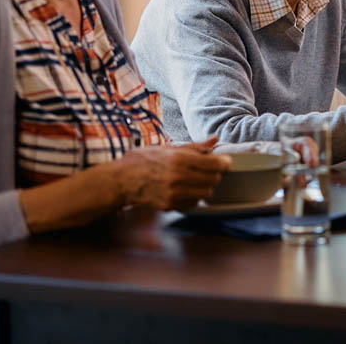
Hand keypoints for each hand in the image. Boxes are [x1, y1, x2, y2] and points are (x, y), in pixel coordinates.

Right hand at [113, 138, 231, 210]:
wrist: (120, 181)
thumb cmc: (143, 160)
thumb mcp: (168, 148)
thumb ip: (194, 146)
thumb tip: (215, 139)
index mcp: (179, 159)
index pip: (215, 164)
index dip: (224, 162)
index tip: (225, 161)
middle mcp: (178, 178)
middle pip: (214, 179)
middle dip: (215, 173)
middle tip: (208, 169)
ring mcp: (174, 194)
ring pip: (206, 193)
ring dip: (205, 186)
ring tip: (195, 179)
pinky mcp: (170, 206)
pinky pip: (194, 203)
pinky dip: (194, 197)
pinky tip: (185, 189)